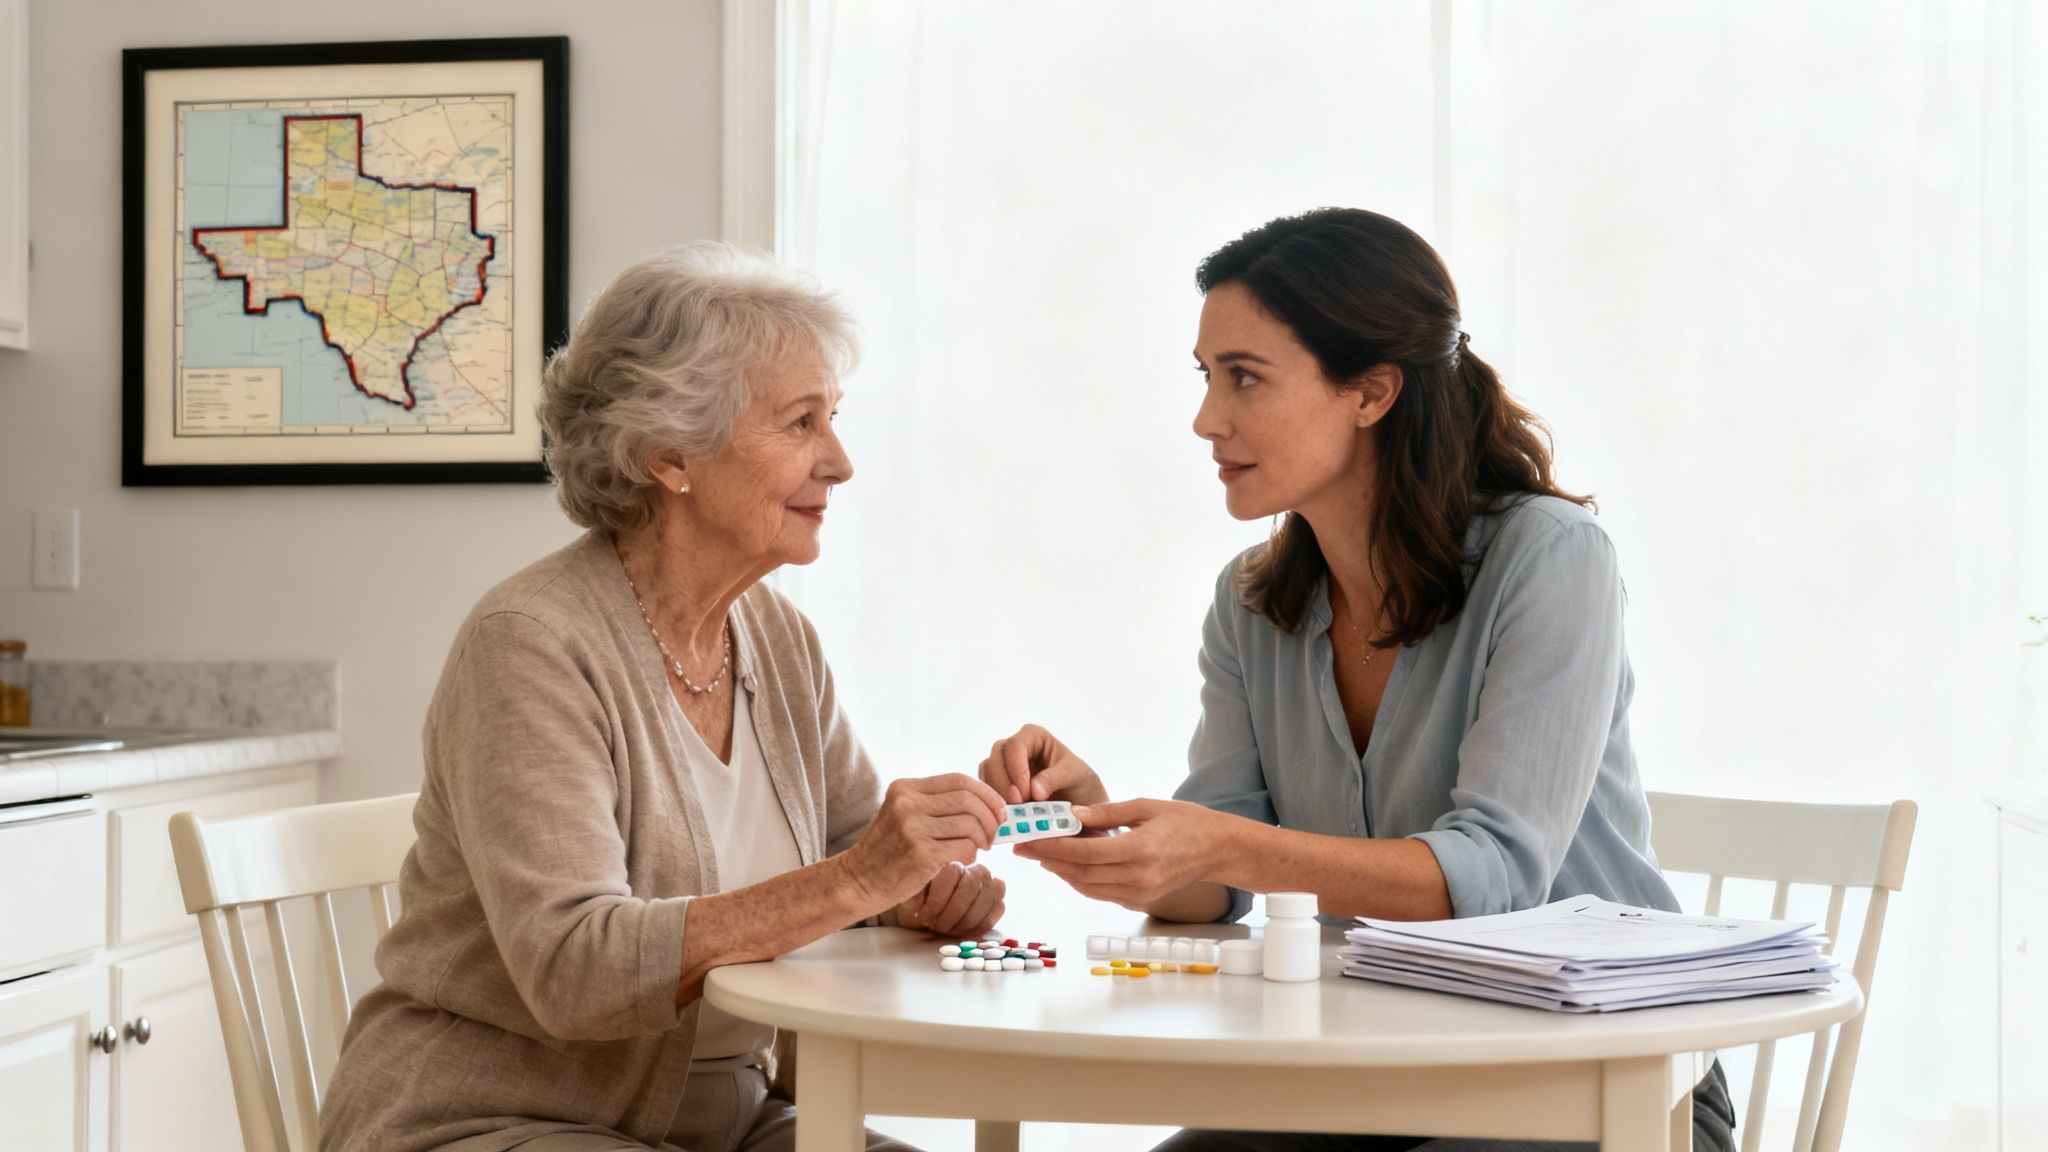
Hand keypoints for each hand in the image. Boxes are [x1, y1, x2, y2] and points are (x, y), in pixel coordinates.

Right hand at [844, 773, 1008, 910]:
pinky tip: (967, 859)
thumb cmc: (886, 850)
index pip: (958, 780)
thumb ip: (934, 804)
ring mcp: (913, 829)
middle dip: (990, 815)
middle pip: (968, 799)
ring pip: (970, 823)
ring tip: (981, 847)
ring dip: (984, 836)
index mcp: (905, 788)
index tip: (997, 808)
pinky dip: (972, 853)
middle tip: (994, 831)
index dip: (985, 793)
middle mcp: (908, 803)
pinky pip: (964, 848)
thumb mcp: (902, 814)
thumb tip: (984, 804)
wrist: (857, 881)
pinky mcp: (921, 855)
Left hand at [894, 860, 1004, 936]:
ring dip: (964, 921)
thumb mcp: (911, 898)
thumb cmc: (921, 904)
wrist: (931, 916)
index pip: (952, 873)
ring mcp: (990, 885)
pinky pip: (995, 913)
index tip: (926, 917)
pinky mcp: (997, 903)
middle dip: (952, 913)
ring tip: (947, 930)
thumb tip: (919, 902)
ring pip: (986, 900)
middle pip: (971, 887)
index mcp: (952, 863)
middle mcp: (975, 870)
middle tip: (937, 927)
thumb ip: (914, 895)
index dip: (938, 899)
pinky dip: (977, 927)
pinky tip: (961, 932)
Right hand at [979, 724, 1110, 807]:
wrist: (1077, 800)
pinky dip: (993, 800)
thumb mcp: (1073, 776)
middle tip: (1017, 805)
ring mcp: (1003, 763)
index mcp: (1033, 735)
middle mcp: (1014, 746)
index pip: (1015, 746)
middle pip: (996, 757)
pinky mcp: (997, 782)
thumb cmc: (1078, 781)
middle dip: (1004, 783)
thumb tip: (1034, 790)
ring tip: (1013, 813)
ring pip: (987, 772)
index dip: (1016, 769)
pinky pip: (986, 787)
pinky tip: (1008, 814)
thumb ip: (1054, 779)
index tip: (1025, 793)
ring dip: (996, 793)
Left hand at [1017, 798, 1226, 909]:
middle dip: (1048, 860)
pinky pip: (1101, 893)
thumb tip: (1072, 815)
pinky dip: (1080, 880)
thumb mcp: (1146, 806)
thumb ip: (1108, 812)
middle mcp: (1138, 877)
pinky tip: (1067, 866)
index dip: (1053, 847)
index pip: (1084, 852)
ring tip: (1039, 856)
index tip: (1029, 838)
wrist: (1216, 850)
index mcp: (1139, 850)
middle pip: (1080, 873)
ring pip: (1087, 887)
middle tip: (1023, 847)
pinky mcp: (1139, 901)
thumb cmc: (1185, 821)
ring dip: (1061, 872)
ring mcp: (1139, 893)